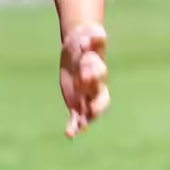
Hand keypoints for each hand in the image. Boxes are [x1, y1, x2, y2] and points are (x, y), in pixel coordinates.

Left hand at [60, 23, 109, 138]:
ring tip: (81, 127)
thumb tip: (97, 35)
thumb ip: (95, 37)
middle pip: (97, 94)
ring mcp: (86, 97)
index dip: (94, 73)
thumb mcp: (89, 35)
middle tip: (86, 97)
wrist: (78, 48)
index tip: (85, 67)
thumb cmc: (86, 41)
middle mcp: (96, 86)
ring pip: (89, 112)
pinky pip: (76, 118)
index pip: (100, 74)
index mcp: (99, 70)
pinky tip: (69, 134)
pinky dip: (74, 126)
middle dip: (92, 97)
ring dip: (85, 119)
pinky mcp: (76, 104)